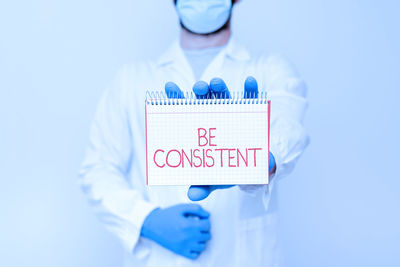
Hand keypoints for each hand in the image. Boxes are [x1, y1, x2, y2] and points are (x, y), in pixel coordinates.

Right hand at [141, 204, 210, 259]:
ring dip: (201, 239)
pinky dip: (195, 249)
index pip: (207, 225)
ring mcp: (184, 246)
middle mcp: (187, 237)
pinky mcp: (180, 252)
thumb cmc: (168, 215)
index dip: (205, 220)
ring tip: (194, 234)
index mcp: (188, 225)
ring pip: (203, 246)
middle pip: (207, 236)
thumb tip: (207, 215)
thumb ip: (197, 209)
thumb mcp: (181, 207)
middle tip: (196, 226)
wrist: (153, 225)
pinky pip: (195, 255)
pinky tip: (191, 242)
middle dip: (204, 230)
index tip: (200, 219)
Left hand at [164, 77, 275, 200]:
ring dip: (220, 87)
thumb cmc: (227, 172)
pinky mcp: (251, 113)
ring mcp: (232, 113)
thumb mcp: (214, 180)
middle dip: (200, 91)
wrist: (252, 170)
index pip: (185, 112)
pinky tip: (250, 81)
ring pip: (224, 96)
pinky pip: (251, 99)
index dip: (176, 100)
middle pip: (204, 100)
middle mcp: (214, 117)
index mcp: (201, 130)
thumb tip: (192, 195)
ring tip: (216, 83)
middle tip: (199, 88)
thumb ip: (203, 186)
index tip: (170, 87)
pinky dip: (251, 90)